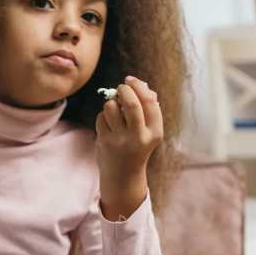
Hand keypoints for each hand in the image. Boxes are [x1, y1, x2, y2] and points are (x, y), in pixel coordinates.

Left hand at [95, 76, 162, 219]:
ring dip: (112, 102)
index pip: (150, 103)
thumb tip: (142, 85)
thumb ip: (149, 108)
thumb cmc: (137, 145)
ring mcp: (120, 140)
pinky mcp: (105, 141)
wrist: (123, 174)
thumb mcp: (149, 131)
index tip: (130, 80)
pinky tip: (109, 124)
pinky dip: (104, 115)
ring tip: (115, 109)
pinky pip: (101, 117)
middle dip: (124, 90)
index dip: (139, 87)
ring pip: (112, 107)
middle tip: (121, 87)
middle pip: (131, 104)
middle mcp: (139, 137)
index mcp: (155, 132)